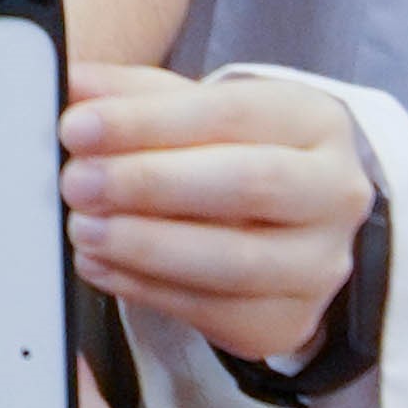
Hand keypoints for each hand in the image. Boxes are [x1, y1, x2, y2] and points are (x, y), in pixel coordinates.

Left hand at [61, 64, 371, 368]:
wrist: (286, 225)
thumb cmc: (235, 154)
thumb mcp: (194, 111)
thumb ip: (136, 97)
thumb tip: (72, 87)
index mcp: (316, 122)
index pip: (231, 113)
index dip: (148, 121)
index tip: (78, 126)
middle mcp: (334, 193)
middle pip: (247, 184)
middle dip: (151, 183)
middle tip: (78, 181)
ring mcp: (318, 264)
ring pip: (232, 260)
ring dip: (145, 245)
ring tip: (83, 229)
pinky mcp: (287, 320)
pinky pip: (210, 311)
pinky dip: (143, 288)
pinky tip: (98, 265)